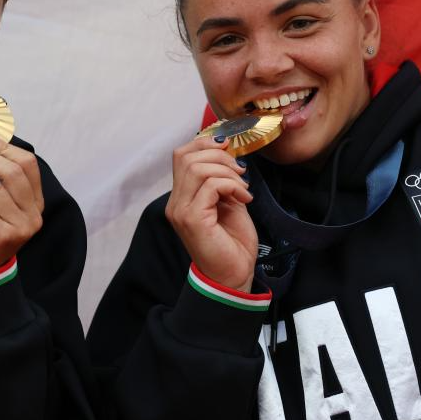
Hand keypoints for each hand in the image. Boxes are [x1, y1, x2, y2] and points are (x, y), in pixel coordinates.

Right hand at [165, 136, 257, 291]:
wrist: (234, 275)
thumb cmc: (232, 242)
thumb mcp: (228, 201)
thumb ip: (221, 179)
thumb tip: (226, 151)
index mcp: (181, 197)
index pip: (181, 155)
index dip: (205, 143)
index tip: (230, 149)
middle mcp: (175, 203)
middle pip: (186, 156)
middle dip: (219, 155)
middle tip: (239, 171)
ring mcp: (180, 211)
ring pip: (197, 168)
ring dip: (227, 172)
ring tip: (242, 187)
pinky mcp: (192, 219)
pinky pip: (210, 186)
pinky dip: (232, 186)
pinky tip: (245, 198)